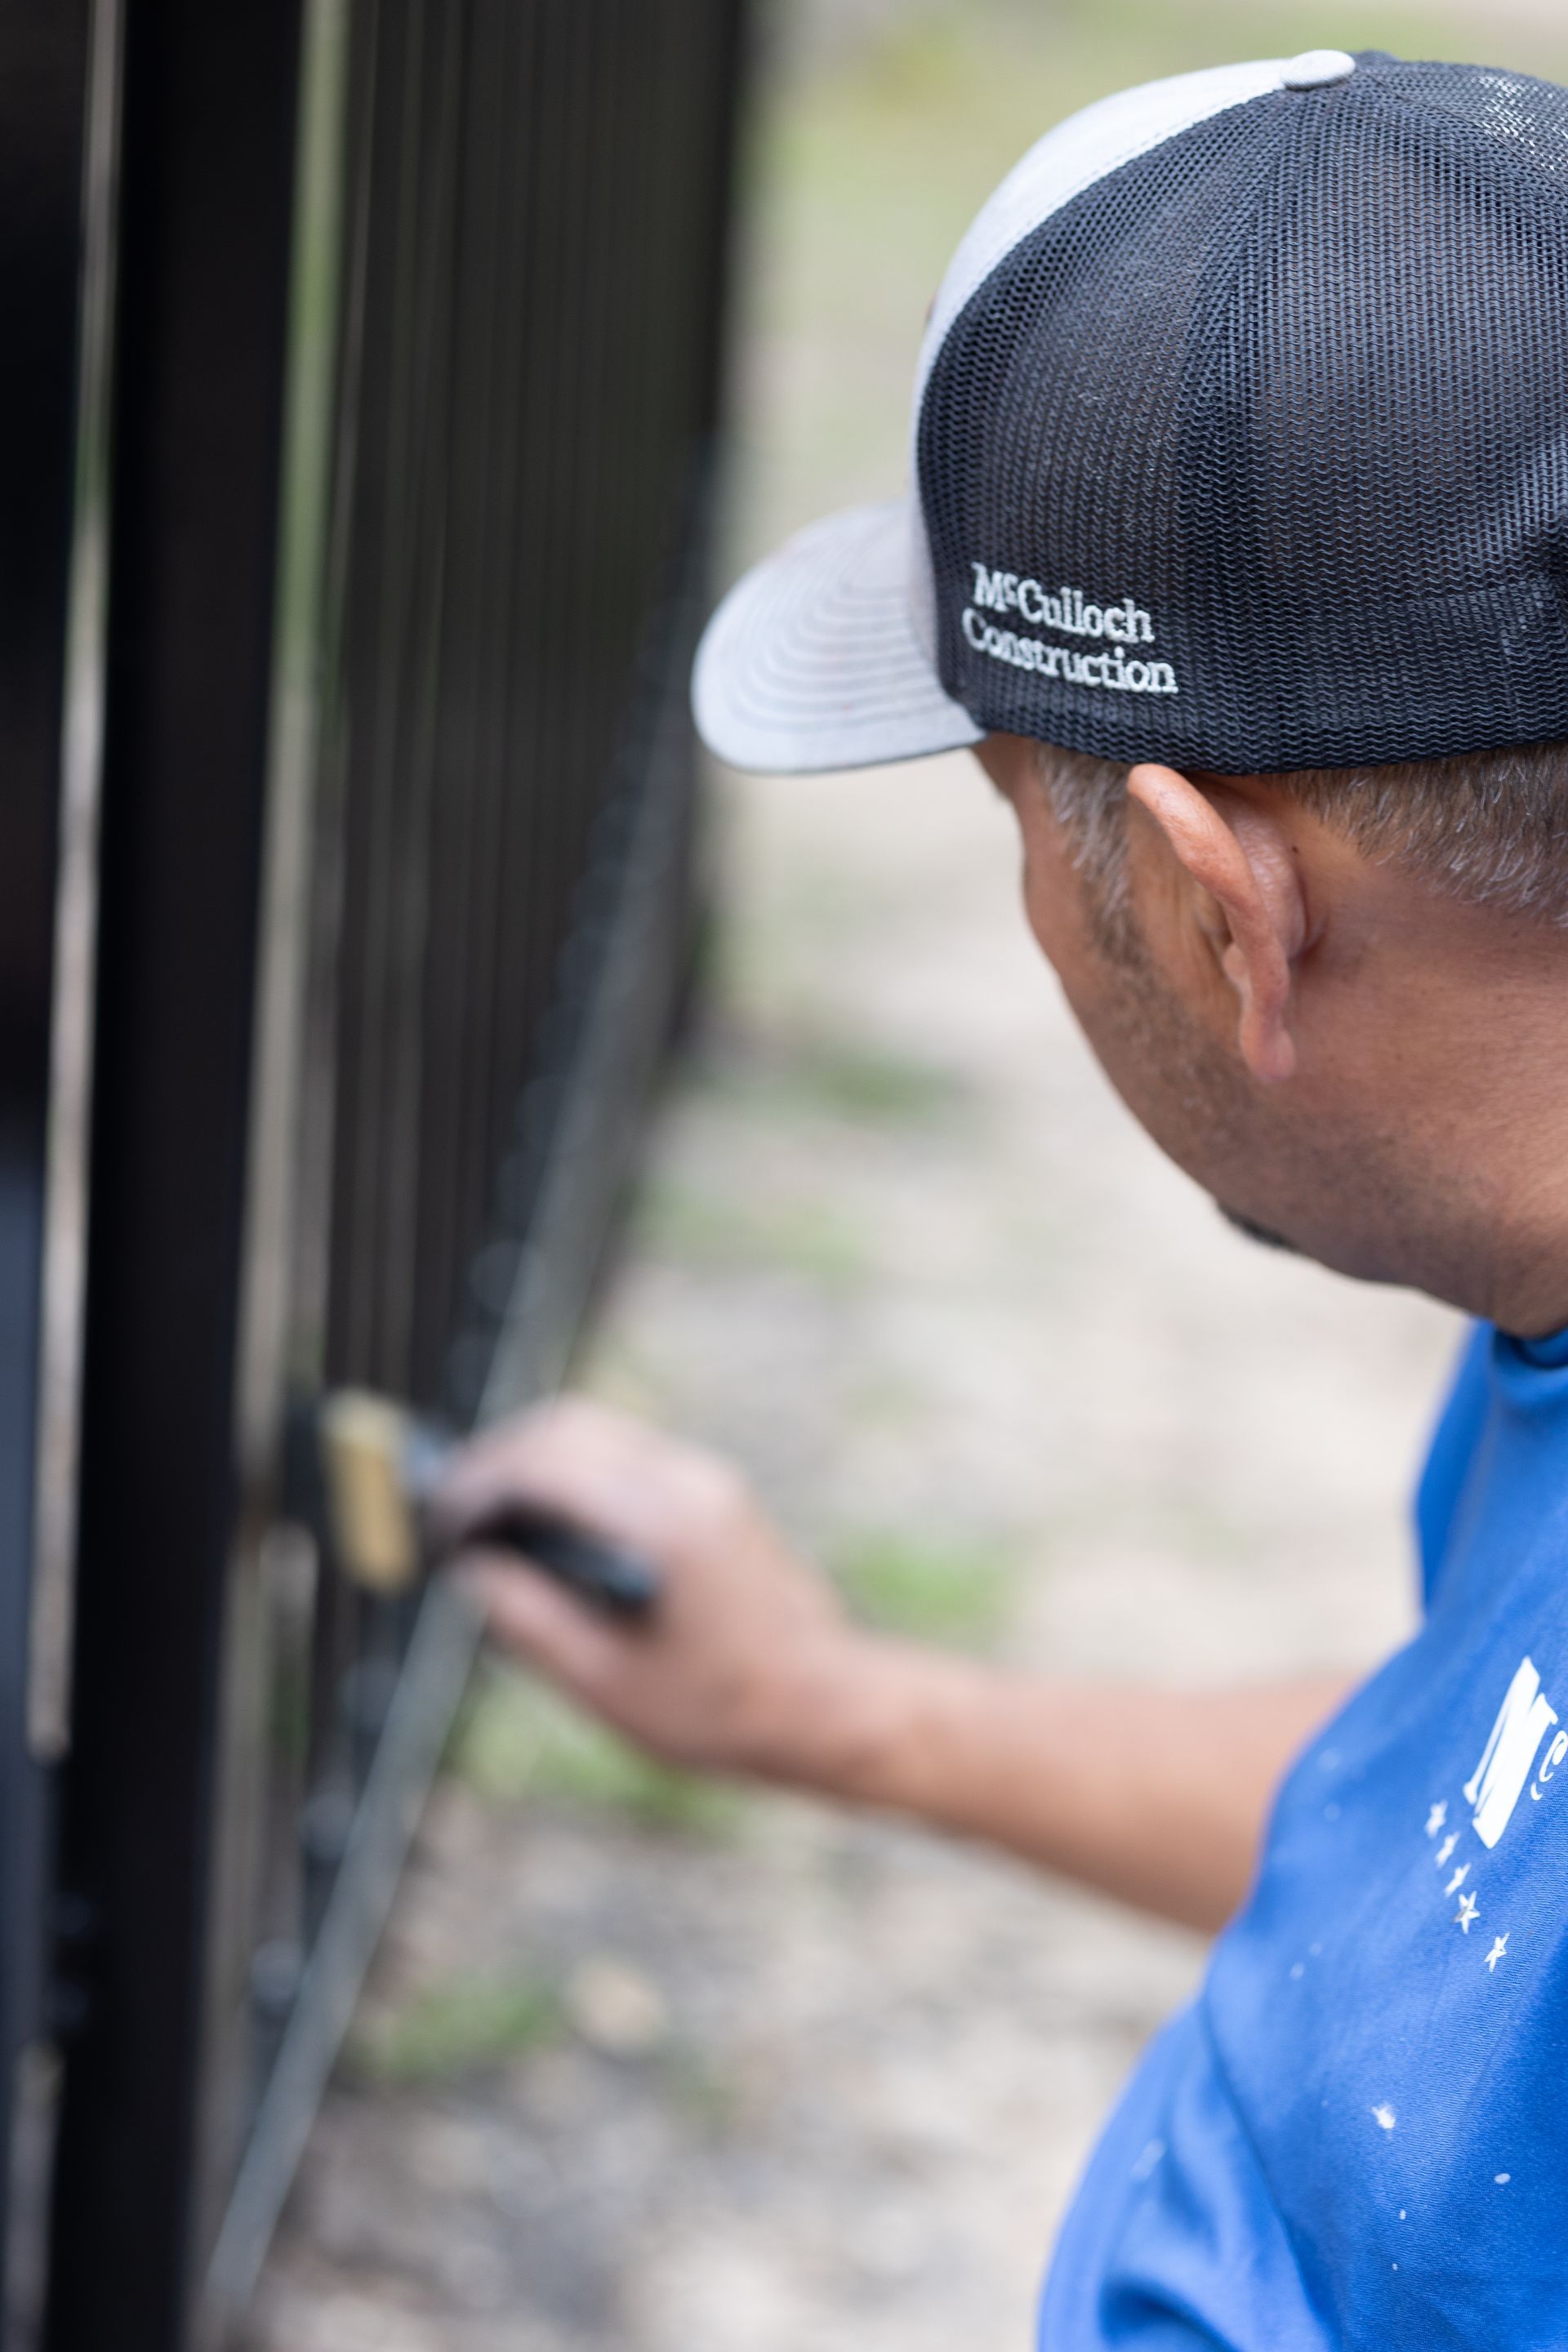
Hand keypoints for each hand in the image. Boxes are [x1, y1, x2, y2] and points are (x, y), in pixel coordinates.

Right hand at [431, 1396, 886, 1787]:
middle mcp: (686, 1480)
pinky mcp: (715, 1492)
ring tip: (492, 1520)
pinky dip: (576, 1474)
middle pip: (568, 1427)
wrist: (829, 1703)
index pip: (544, 1463)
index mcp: (659, 1521)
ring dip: (538, 1462)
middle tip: (452, 1511)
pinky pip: (628, 1457)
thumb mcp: (606, 1681)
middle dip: (499, 1458)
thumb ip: (530, 1619)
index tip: (437, 1520)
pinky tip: (552, 1529)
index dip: (476, 1484)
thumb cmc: (722, 1709)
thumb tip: (472, 1571)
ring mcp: (706, 1479)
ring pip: (599, 1433)